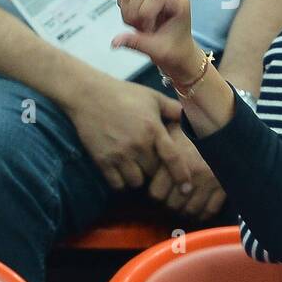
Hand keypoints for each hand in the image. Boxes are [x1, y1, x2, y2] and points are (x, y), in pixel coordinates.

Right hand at [64, 75, 189, 190]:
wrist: (87, 94)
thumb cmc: (124, 94)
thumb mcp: (153, 97)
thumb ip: (174, 110)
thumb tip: (193, 119)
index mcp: (153, 129)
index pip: (172, 158)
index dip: (181, 176)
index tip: (187, 187)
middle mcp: (137, 144)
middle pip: (154, 173)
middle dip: (156, 171)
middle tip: (153, 165)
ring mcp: (118, 153)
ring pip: (136, 182)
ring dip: (139, 178)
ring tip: (138, 168)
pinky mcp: (101, 160)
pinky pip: (117, 184)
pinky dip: (122, 183)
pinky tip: (123, 173)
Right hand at [113, 0, 205, 82]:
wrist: (175, 48)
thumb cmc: (174, 47)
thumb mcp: (157, 49)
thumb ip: (136, 43)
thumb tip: (116, 41)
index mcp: (179, 0)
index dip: (146, 16)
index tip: (152, 30)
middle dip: (135, 16)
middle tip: (146, 30)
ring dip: (128, 13)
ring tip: (142, 24)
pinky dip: (124, 7)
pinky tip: (137, 18)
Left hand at [147, 125, 226, 219]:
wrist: (225, 127)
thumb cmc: (195, 128)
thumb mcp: (172, 131)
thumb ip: (158, 147)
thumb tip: (142, 158)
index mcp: (176, 161)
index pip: (156, 194)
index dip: (155, 195)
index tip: (158, 192)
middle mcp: (192, 174)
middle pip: (172, 205)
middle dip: (169, 204)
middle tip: (170, 200)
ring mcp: (210, 182)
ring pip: (190, 210)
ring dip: (184, 211)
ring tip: (183, 206)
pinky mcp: (224, 187)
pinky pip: (211, 210)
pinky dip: (203, 214)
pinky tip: (199, 211)